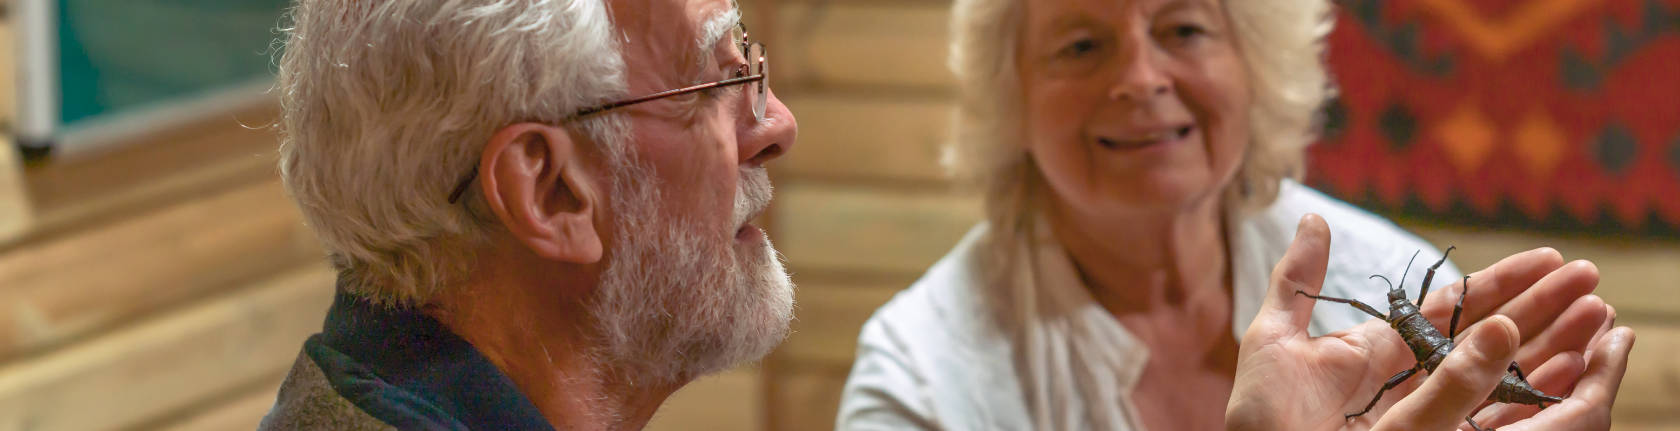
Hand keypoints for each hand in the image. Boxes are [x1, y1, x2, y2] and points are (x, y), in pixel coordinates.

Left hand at [1225, 214, 1632, 429]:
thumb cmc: (1262, 417)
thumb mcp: (1273, 342)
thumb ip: (1299, 284)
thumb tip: (1313, 218)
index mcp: (1378, 353)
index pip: (1450, 309)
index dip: (1500, 283)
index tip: (1548, 258)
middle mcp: (1410, 384)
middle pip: (1488, 338)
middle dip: (1541, 309)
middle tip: (1590, 279)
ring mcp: (1426, 417)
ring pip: (1501, 377)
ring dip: (1550, 347)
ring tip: (1597, 318)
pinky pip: (1494, 425)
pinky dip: (1532, 400)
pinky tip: (1570, 375)